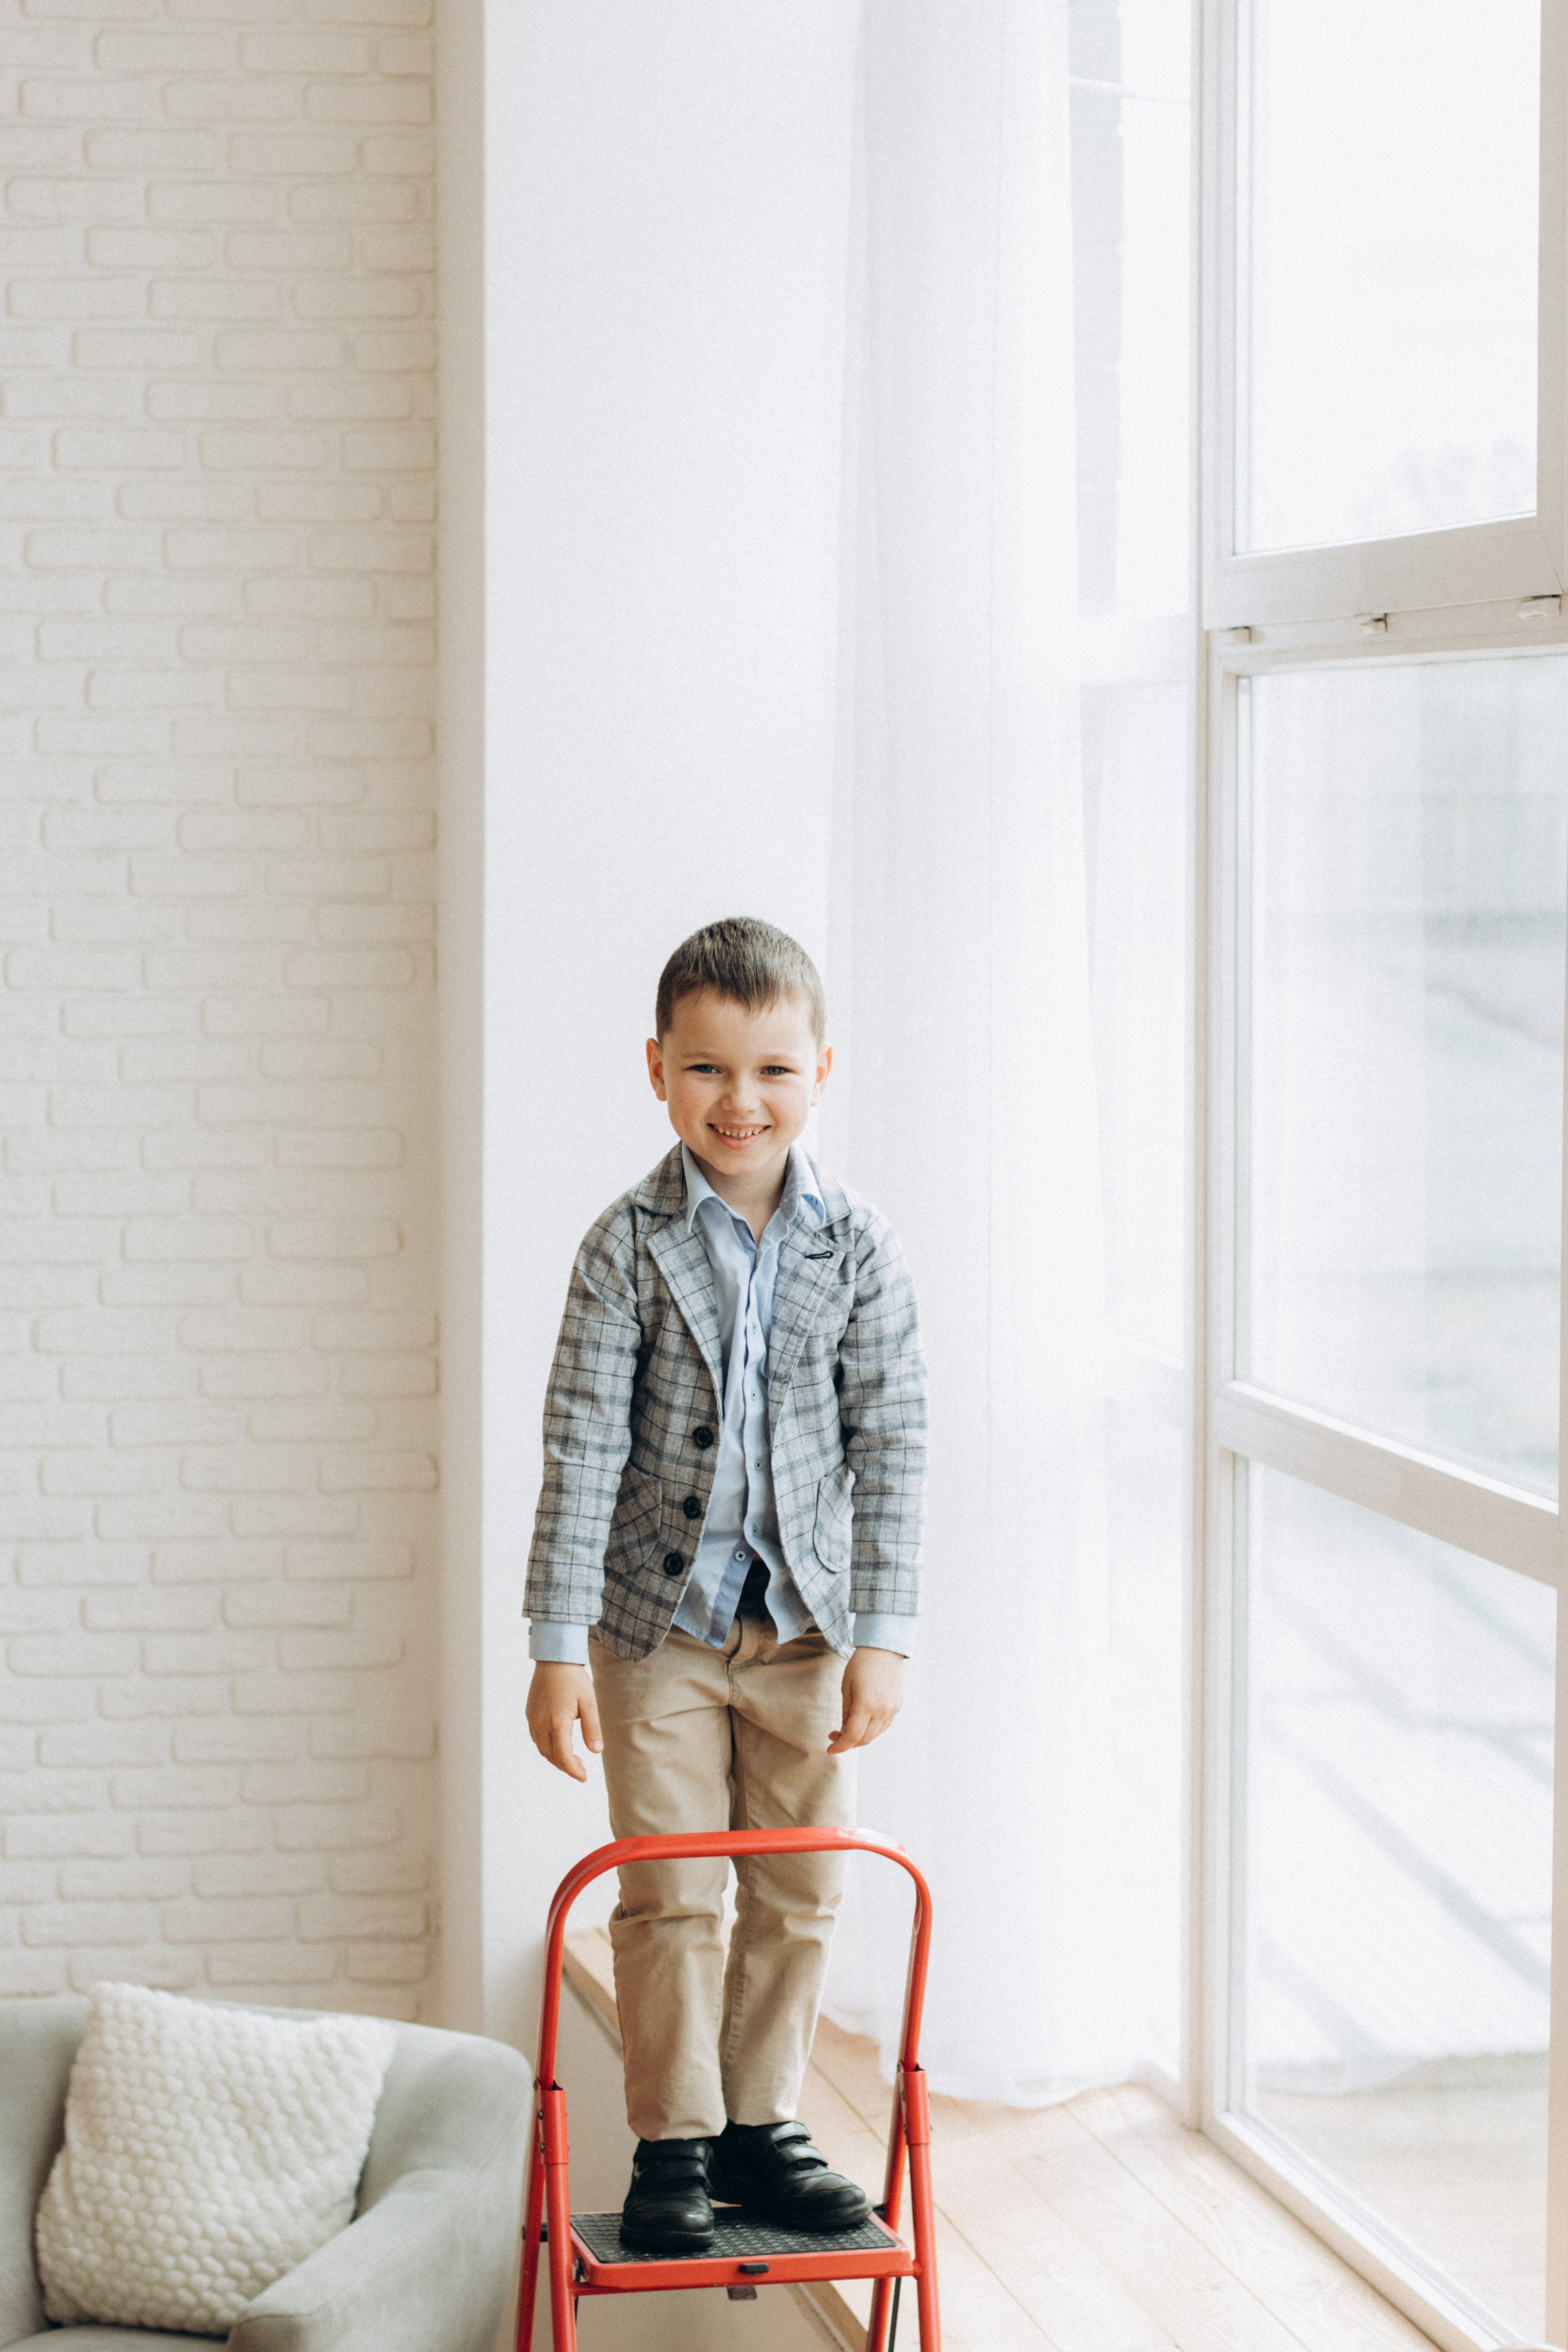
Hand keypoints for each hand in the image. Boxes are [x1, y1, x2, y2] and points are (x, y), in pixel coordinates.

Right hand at [526, 1663, 602, 1781]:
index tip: (583, 1777)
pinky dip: (547, 1748)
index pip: (563, 1755)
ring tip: (572, 1759)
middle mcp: (541, 1723)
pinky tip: (559, 1745)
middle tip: (581, 1770)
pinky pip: (536, 1738)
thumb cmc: (574, 1679)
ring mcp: (533, 1719)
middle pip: (551, 1755)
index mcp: (557, 1721)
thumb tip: (597, 1751)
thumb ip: (592, 1728)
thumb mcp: (589, 1702)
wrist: (553, 1658)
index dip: (572, 1769)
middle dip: (566, 1766)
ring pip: (542, 1749)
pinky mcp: (530, 1714)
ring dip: (556, 1758)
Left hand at [828, 1646, 903, 1752]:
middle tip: (834, 1735)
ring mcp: (892, 1709)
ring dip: (860, 1737)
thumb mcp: (846, 1688)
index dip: (840, 1746)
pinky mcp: (897, 1706)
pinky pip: (883, 1726)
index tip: (830, 1749)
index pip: (853, 1736)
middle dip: (848, 1742)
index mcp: (866, 1704)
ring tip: (847, 1727)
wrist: (883, 1650)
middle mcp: (882, 1710)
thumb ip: (846, 1712)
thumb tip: (845, 1732)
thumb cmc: (860, 1665)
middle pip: (864, 1739)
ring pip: (874, 1735)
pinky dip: (871, 1729)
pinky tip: (862, 1721)